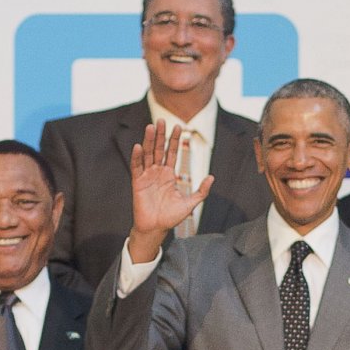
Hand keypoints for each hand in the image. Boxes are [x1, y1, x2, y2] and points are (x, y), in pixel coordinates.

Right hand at [126, 118, 213, 258]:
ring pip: (148, 154)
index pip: (172, 153)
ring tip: (150, 127)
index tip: (178, 126)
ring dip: (148, 141)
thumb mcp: (190, 203)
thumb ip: (201, 190)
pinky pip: (137, 167)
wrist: (156, 229)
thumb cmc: (171, 217)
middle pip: (159, 149)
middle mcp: (157, 172)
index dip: (174, 140)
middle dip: (160, 135)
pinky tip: (139, 146)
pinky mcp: (137, 183)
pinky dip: (137, 157)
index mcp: (169, 174)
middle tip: (161, 120)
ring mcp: (147, 176)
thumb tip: (212, 177)